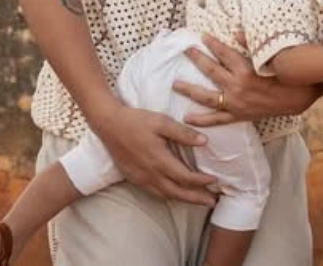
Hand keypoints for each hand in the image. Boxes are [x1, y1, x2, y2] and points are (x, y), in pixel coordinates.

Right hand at [85, 104, 217, 205]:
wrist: (108, 125)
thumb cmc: (136, 121)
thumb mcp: (162, 122)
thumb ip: (183, 133)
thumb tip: (204, 141)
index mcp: (159, 160)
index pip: (185, 178)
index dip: (201, 181)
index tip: (214, 180)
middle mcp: (150, 174)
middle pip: (177, 193)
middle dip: (196, 199)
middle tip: (212, 202)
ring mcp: (140, 178)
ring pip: (165, 195)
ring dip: (183, 199)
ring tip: (197, 200)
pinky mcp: (133, 178)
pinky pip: (154, 192)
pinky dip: (168, 195)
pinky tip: (174, 193)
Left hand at [173, 35, 317, 125]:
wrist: (298, 98)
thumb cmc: (287, 75)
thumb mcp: (271, 56)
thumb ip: (251, 44)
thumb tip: (236, 32)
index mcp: (246, 70)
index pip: (224, 53)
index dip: (212, 44)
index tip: (202, 36)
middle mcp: (238, 86)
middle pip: (211, 71)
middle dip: (196, 59)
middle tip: (184, 51)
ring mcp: (236, 103)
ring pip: (208, 96)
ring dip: (190, 90)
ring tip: (176, 85)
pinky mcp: (239, 115)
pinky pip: (217, 119)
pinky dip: (202, 120)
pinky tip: (187, 118)